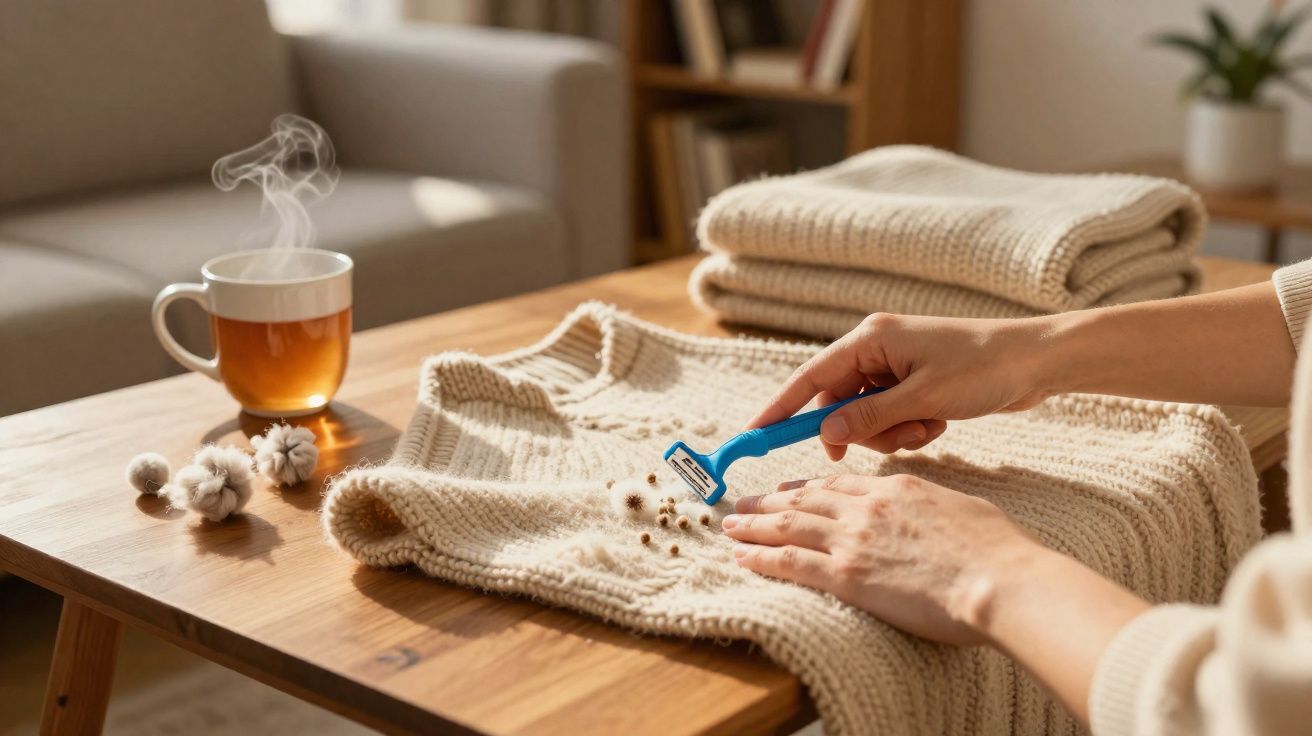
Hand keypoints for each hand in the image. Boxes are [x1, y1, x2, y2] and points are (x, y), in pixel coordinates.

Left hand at [722, 473, 1041, 644]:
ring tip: (730, 527)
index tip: (788, 490)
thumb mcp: (960, 508)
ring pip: (789, 526)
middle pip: (805, 500)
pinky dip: (762, 559)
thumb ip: (932, 505)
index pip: (839, 484)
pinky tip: (742, 558)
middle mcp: (866, 509)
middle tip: (744, 504)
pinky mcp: (846, 575)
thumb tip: (929, 512)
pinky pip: (791, 563)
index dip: (807, 487)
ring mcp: (853, 540)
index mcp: (895, 489)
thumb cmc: (995, 550)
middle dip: (769, 502)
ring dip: (754, 527)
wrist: (997, 579)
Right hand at [749, 313, 1054, 458]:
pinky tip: (938, 423)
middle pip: (836, 401)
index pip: (810, 377)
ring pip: (863, 416)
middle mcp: (876, 349)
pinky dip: (907, 429)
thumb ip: (869, 418)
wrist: (1037, 362)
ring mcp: (893, 367)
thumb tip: (825, 435)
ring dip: (889, 433)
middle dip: (859, 430)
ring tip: (927, 427)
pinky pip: (888, 417)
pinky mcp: (911, 383)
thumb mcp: (923, 399)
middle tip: (891, 439)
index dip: (779, 408)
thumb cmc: (983, 369)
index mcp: (870, 339)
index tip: (754, 436)